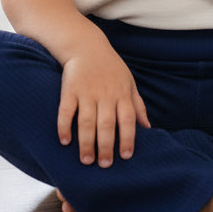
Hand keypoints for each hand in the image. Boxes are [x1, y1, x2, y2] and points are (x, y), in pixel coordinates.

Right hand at [57, 44, 150, 166]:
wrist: (86, 46)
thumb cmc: (111, 68)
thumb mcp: (129, 83)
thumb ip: (138, 106)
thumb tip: (148, 128)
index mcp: (122, 94)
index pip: (127, 120)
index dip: (127, 138)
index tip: (125, 156)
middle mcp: (105, 94)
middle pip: (106, 124)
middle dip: (105, 146)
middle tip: (104, 165)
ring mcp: (86, 92)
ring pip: (87, 121)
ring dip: (86, 142)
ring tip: (86, 161)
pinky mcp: (69, 90)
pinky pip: (66, 110)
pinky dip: (64, 126)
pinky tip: (64, 141)